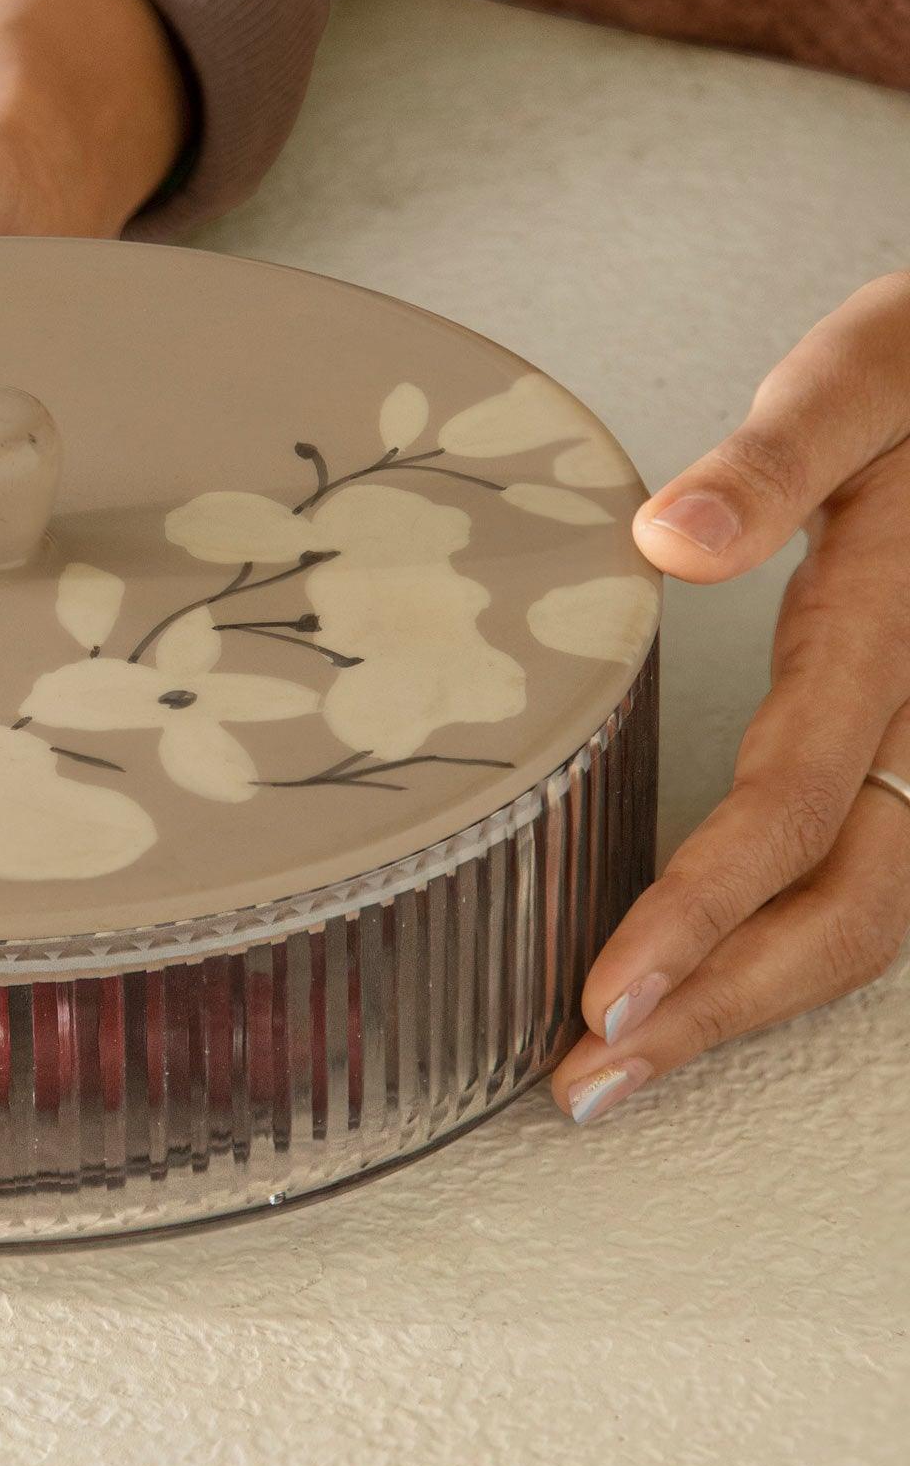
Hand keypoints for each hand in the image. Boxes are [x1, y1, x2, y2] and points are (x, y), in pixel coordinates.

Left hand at [554, 272, 909, 1122]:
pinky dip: (790, 941)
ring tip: (630, 1062)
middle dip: (718, 1010)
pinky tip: (713, 974)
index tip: (604, 999)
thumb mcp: (861, 376)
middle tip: (586, 1088)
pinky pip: (879, 865)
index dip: (700, 912)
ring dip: (752, 1000)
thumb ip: (779, 454)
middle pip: (850, 909)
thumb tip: (670, 540)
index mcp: (896, 631)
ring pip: (876, 911)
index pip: (794, 804)